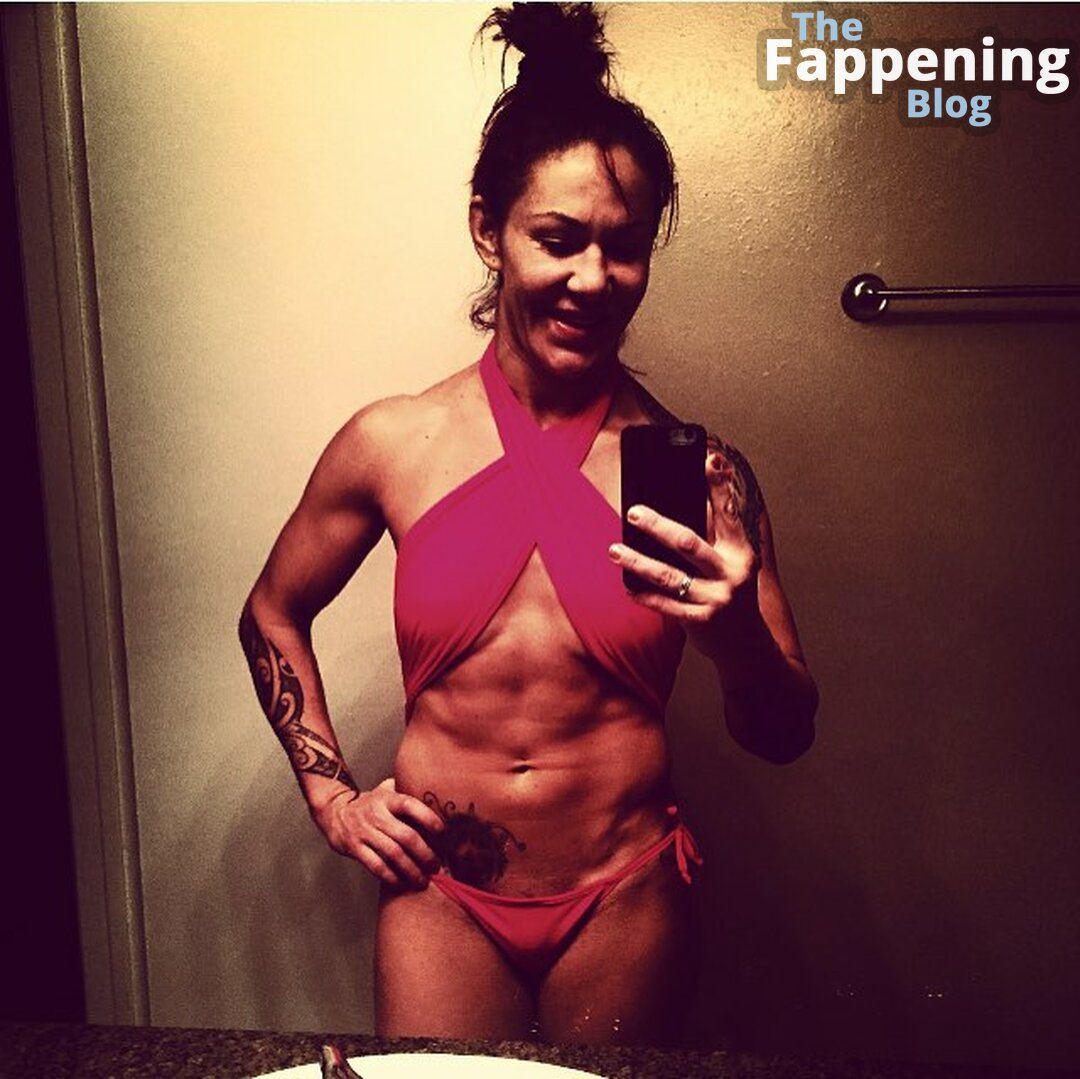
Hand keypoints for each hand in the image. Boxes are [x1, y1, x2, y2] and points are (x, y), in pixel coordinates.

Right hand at [310, 777, 444, 889]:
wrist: (334, 810)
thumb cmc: (369, 803)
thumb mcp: (386, 790)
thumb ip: (407, 789)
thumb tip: (437, 791)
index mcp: (387, 799)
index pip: (410, 805)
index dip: (428, 817)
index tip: (443, 832)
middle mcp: (376, 814)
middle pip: (405, 836)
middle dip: (425, 854)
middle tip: (436, 866)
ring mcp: (364, 831)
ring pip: (393, 854)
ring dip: (411, 870)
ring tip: (423, 881)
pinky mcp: (354, 847)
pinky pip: (375, 865)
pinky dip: (391, 877)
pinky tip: (402, 883)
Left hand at [608, 450, 759, 658]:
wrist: (748, 645)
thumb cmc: (732, 590)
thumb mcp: (733, 561)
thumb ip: (713, 534)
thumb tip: (677, 501)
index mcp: (742, 552)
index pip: (728, 512)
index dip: (719, 485)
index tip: (708, 457)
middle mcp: (732, 574)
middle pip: (689, 543)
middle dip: (659, 525)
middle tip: (633, 511)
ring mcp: (716, 599)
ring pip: (669, 576)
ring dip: (638, 561)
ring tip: (614, 550)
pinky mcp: (700, 622)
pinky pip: (665, 605)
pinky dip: (643, 594)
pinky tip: (626, 584)